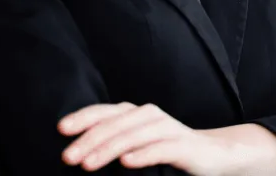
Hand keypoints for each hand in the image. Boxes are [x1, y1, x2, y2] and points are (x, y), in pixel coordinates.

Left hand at [59, 104, 275, 174]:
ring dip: (108, 149)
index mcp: (136, 113)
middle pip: (115, 124)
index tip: (61, 131)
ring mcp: (168, 129)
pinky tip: (127, 164)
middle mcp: (150, 116)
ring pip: (133, 135)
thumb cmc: (168, 149)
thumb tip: (78, 150)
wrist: (214, 155)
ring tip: (88, 164)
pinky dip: (143, 155)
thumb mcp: (138, 142)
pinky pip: (161, 149)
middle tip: (67, 157)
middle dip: (89, 140)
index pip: (105, 111)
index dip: (82, 118)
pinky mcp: (184, 146)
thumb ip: (114, 140)